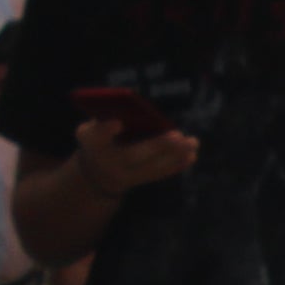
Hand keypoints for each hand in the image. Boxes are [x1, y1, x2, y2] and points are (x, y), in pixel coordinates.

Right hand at [70, 117, 202, 199]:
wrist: (98, 171)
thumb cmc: (100, 138)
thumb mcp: (95, 126)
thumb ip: (108, 115)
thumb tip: (132, 104)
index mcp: (92, 142)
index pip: (97, 137)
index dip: (106, 130)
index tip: (118, 122)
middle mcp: (107, 161)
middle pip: (131, 156)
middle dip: (156, 145)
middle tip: (177, 135)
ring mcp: (124, 174)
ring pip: (151, 167)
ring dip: (175, 155)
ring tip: (192, 142)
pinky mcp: (140, 180)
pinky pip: (160, 173)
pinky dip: (177, 164)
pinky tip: (192, 154)